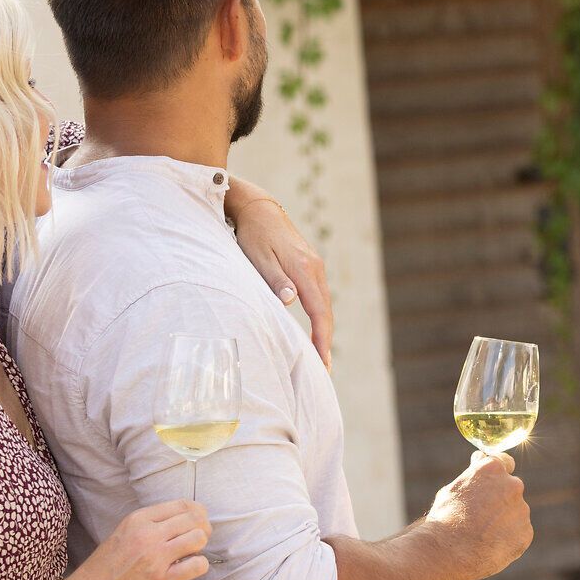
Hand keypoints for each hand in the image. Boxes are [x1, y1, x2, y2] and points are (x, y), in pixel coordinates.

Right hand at [65, 501, 210, 579]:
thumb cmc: (105, 570)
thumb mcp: (123, 535)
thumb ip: (149, 526)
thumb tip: (183, 522)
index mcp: (138, 519)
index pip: (182, 505)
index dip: (197, 514)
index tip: (197, 524)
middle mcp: (147, 534)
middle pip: (194, 519)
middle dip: (203, 529)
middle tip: (196, 543)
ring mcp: (155, 557)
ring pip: (198, 538)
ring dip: (200, 548)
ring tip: (189, 557)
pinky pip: (197, 565)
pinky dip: (199, 567)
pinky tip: (188, 571)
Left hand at [233, 196, 333, 369]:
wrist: (259, 208)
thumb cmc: (254, 235)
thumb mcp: (258, 258)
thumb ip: (275, 280)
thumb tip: (292, 302)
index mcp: (304, 269)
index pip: (319, 311)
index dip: (322, 339)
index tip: (322, 361)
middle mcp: (315, 268)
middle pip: (326, 311)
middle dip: (326, 342)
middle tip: (324, 370)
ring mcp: (315, 266)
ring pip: (324, 304)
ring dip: (324, 331)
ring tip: (321, 356)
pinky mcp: (310, 266)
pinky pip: (319, 297)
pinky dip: (320, 317)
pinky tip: (316, 330)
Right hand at [426, 451, 532, 579]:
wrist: (450, 552)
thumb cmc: (446, 519)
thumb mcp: (453, 489)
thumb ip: (473, 475)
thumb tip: (480, 458)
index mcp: (493, 469)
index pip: (505, 462)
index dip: (498, 474)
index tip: (494, 483)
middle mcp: (512, 485)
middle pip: (511, 490)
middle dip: (500, 500)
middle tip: (480, 517)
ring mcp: (522, 509)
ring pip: (515, 513)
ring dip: (504, 521)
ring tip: (481, 535)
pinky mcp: (526, 532)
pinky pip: (519, 533)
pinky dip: (508, 539)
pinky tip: (490, 546)